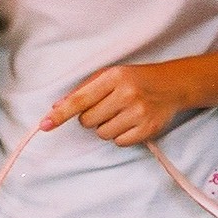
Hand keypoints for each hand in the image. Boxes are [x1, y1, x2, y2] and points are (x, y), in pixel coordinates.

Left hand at [41, 63, 187, 146]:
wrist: (173, 85)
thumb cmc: (135, 79)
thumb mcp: (110, 75)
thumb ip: (84, 89)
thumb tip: (57, 107)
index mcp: (114, 77)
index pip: (80, 99)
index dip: (60, 114)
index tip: (45, 125)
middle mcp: (126, 94)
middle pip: (88, 121)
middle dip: (92, 117)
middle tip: (107, 107)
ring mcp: (139, 113)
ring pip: (102, 133)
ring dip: (106, 127)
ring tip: (121, 113)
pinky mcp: (148, 130)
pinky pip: (119, 142)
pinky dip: (120, 135)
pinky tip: (131, 122)